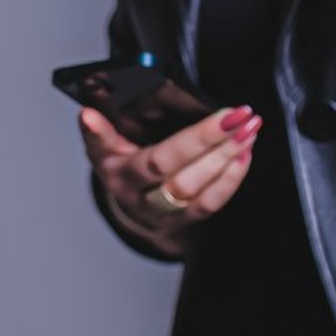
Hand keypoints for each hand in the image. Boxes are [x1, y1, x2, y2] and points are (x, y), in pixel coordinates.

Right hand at [81, 103, 260, 249]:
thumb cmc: (120, 166)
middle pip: (179, 175)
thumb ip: (98, 131)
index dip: (185, 141)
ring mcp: (165, 212)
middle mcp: (141, 197)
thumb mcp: (102, 148)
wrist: (131, 208)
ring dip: (227, 157)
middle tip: (239, 115)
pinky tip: (244, 153)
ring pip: (198, 190)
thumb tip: (87, 115)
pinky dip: (232, 178)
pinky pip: (211, 204)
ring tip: (248, 129)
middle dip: (211, 142)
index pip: (151, 160)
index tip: (214, 115)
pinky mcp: (186, 220)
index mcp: (119, 174)